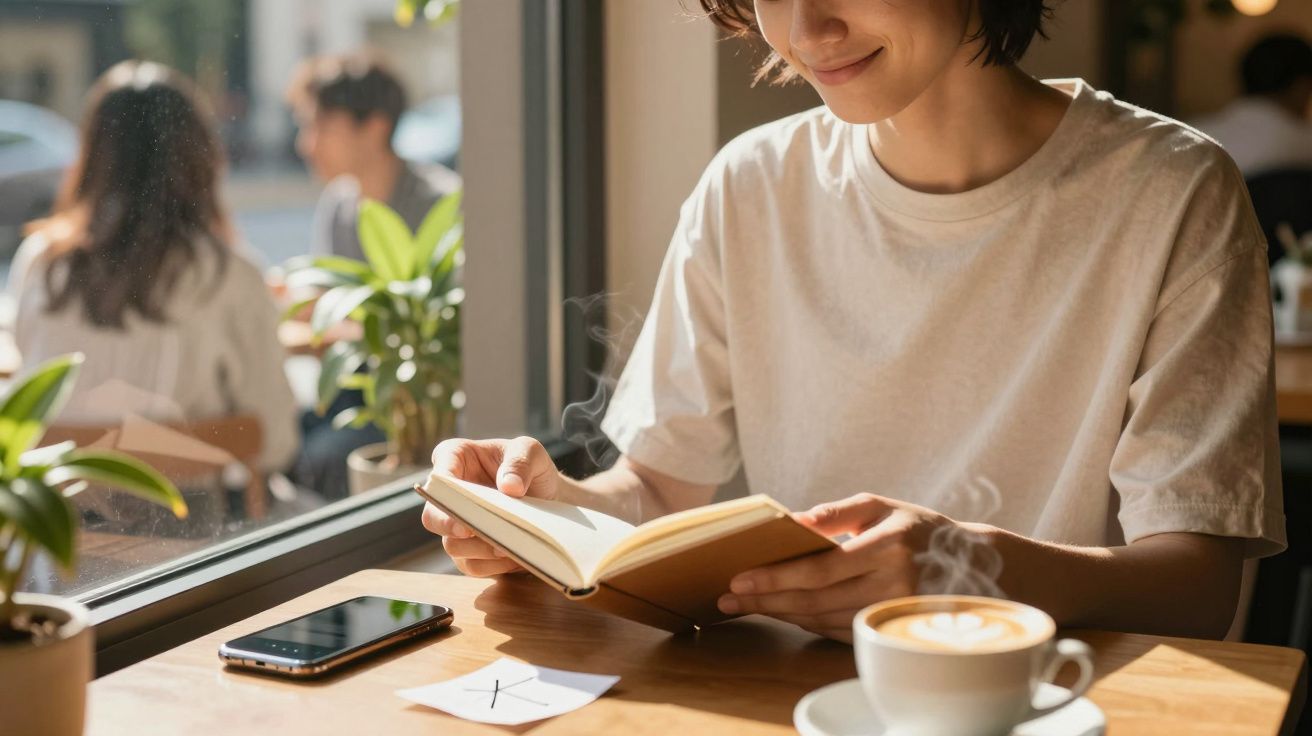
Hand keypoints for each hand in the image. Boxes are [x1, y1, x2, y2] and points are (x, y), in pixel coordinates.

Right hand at [421, 436, 560, 577]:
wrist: (548, 499)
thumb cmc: (532, 467)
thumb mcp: (531, 452)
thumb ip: (521, 462)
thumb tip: (509, 486)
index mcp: (455, 459)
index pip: (439, 476)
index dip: (443, 493)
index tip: (462, 506)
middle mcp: (449, 495)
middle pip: (432, 518)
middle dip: (453, 528)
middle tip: (476, 531)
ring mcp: (455, 526)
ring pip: (453, 546)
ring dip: (481, 548)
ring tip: (508, 544)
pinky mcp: (469, 551)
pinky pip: (472, 566)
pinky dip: (493, 565)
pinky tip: (514, 555)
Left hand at [716, 493, 959, 641]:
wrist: (971, 564)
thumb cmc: (915, 528)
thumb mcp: (880, 506)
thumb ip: (836, 513)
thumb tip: (792, 520)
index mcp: (888, 546)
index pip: (821, 568)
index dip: (777, 578)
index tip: (740, 579)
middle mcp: (893, 584)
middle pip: (816, 600)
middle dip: (767, 600)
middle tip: (730, 598)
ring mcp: (893, 613)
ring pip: (824, 620)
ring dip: (781, 614)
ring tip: (747, 605)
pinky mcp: (891, 630)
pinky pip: (839, 631)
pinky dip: (807, 623)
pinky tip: (784, 613)